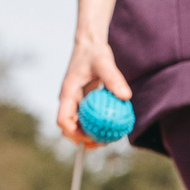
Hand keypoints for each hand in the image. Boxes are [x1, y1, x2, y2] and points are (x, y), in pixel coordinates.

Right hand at [56, 0, 130, 147]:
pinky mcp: (85, 100)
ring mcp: (76, 101)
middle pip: (70, 127)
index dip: (73, 133)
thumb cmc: (95, 53)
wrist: (91, 45)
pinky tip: (112, 128)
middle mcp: (69, 100)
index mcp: (68, 93)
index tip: (90, 139)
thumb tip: (126, 97)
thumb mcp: (104, 63)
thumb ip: (114, 78)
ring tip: (108, 140)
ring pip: (79, 124)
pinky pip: (89, 117)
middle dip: (82, 139)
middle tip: (102, 144)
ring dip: (90, 134)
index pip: (63, 120)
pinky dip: (97, 124)